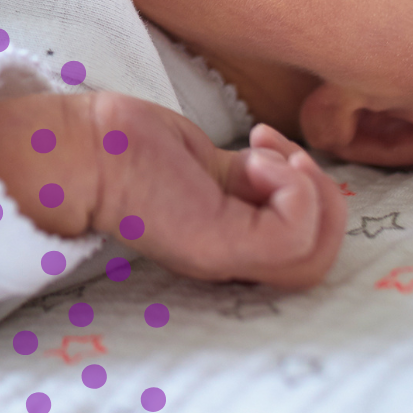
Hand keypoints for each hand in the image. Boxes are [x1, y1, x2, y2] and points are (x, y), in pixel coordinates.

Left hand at [0, 90, 347, 290]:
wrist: (87, 149)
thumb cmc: (137, 150)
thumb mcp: (218, 169)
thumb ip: (255, 182)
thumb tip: (293, 170)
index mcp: (234, 247)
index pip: (308, 255)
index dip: (314, 199)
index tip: (277, 153)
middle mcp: (233, 262)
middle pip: (323, 263)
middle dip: (325, 196)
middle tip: (285, 157)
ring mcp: (227, 259)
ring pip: (318, 254)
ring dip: (308, 189)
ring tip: (265, 159)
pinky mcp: (219, 246)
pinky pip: (296, 230)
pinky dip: (292, 186)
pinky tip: (253, 160)